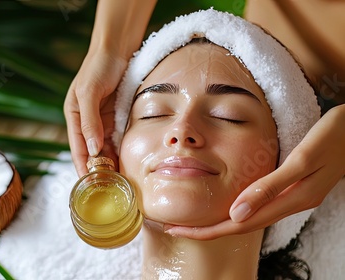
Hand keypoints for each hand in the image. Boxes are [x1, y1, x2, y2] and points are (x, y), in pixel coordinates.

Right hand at [64, 48, 127, 175]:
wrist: (117, 48)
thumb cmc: (98, 66)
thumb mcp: (90, 92)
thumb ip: (89, 121)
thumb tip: (93, 150)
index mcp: (74, 116)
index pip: (78, 149)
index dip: (83, 168)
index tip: (90, 186)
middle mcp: (87, 121)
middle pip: (92, 152)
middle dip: (98, 170)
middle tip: (109, 189)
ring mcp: (102, 120)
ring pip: (105, 148)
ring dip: (111, 163)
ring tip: (120, 181)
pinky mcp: (116, 117)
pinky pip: (117, 139)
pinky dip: (121, 151)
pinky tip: (128, 162)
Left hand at [163, 104, 344, 239]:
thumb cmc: (335, 137)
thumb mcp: (302, 159)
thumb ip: (270, 187)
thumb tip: (236, 214)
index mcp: (291, 199)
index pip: (239, 224)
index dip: (207, 230)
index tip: (178, 230)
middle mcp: (291, 203)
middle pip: (240, 224)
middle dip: (207, 229)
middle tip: (174, 228)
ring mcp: (294, 197)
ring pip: (249, 217)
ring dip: (220, 221)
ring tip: (193, 221)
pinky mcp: (295, 187)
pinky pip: (259, 206)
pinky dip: (237, 209)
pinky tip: (226, 206)